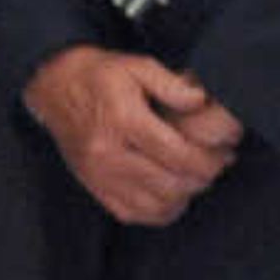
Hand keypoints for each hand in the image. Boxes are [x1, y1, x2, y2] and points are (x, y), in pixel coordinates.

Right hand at [23, 43, 238, 226]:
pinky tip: (169, 192)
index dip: (211, 158)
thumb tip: (202, 102)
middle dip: (205, 176)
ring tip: (194, 174)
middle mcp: (108, 154)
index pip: (178, 155)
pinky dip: (159, 210)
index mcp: (123, 121)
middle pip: (172, 184)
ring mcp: (99, 176)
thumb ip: (173, 85)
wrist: (53, 87)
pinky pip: (134, 214)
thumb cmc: (98, 75)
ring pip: (157, 205)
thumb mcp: (137, 65)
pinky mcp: (94, 188)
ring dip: (185, 194)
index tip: (227, 148)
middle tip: (218, 161)